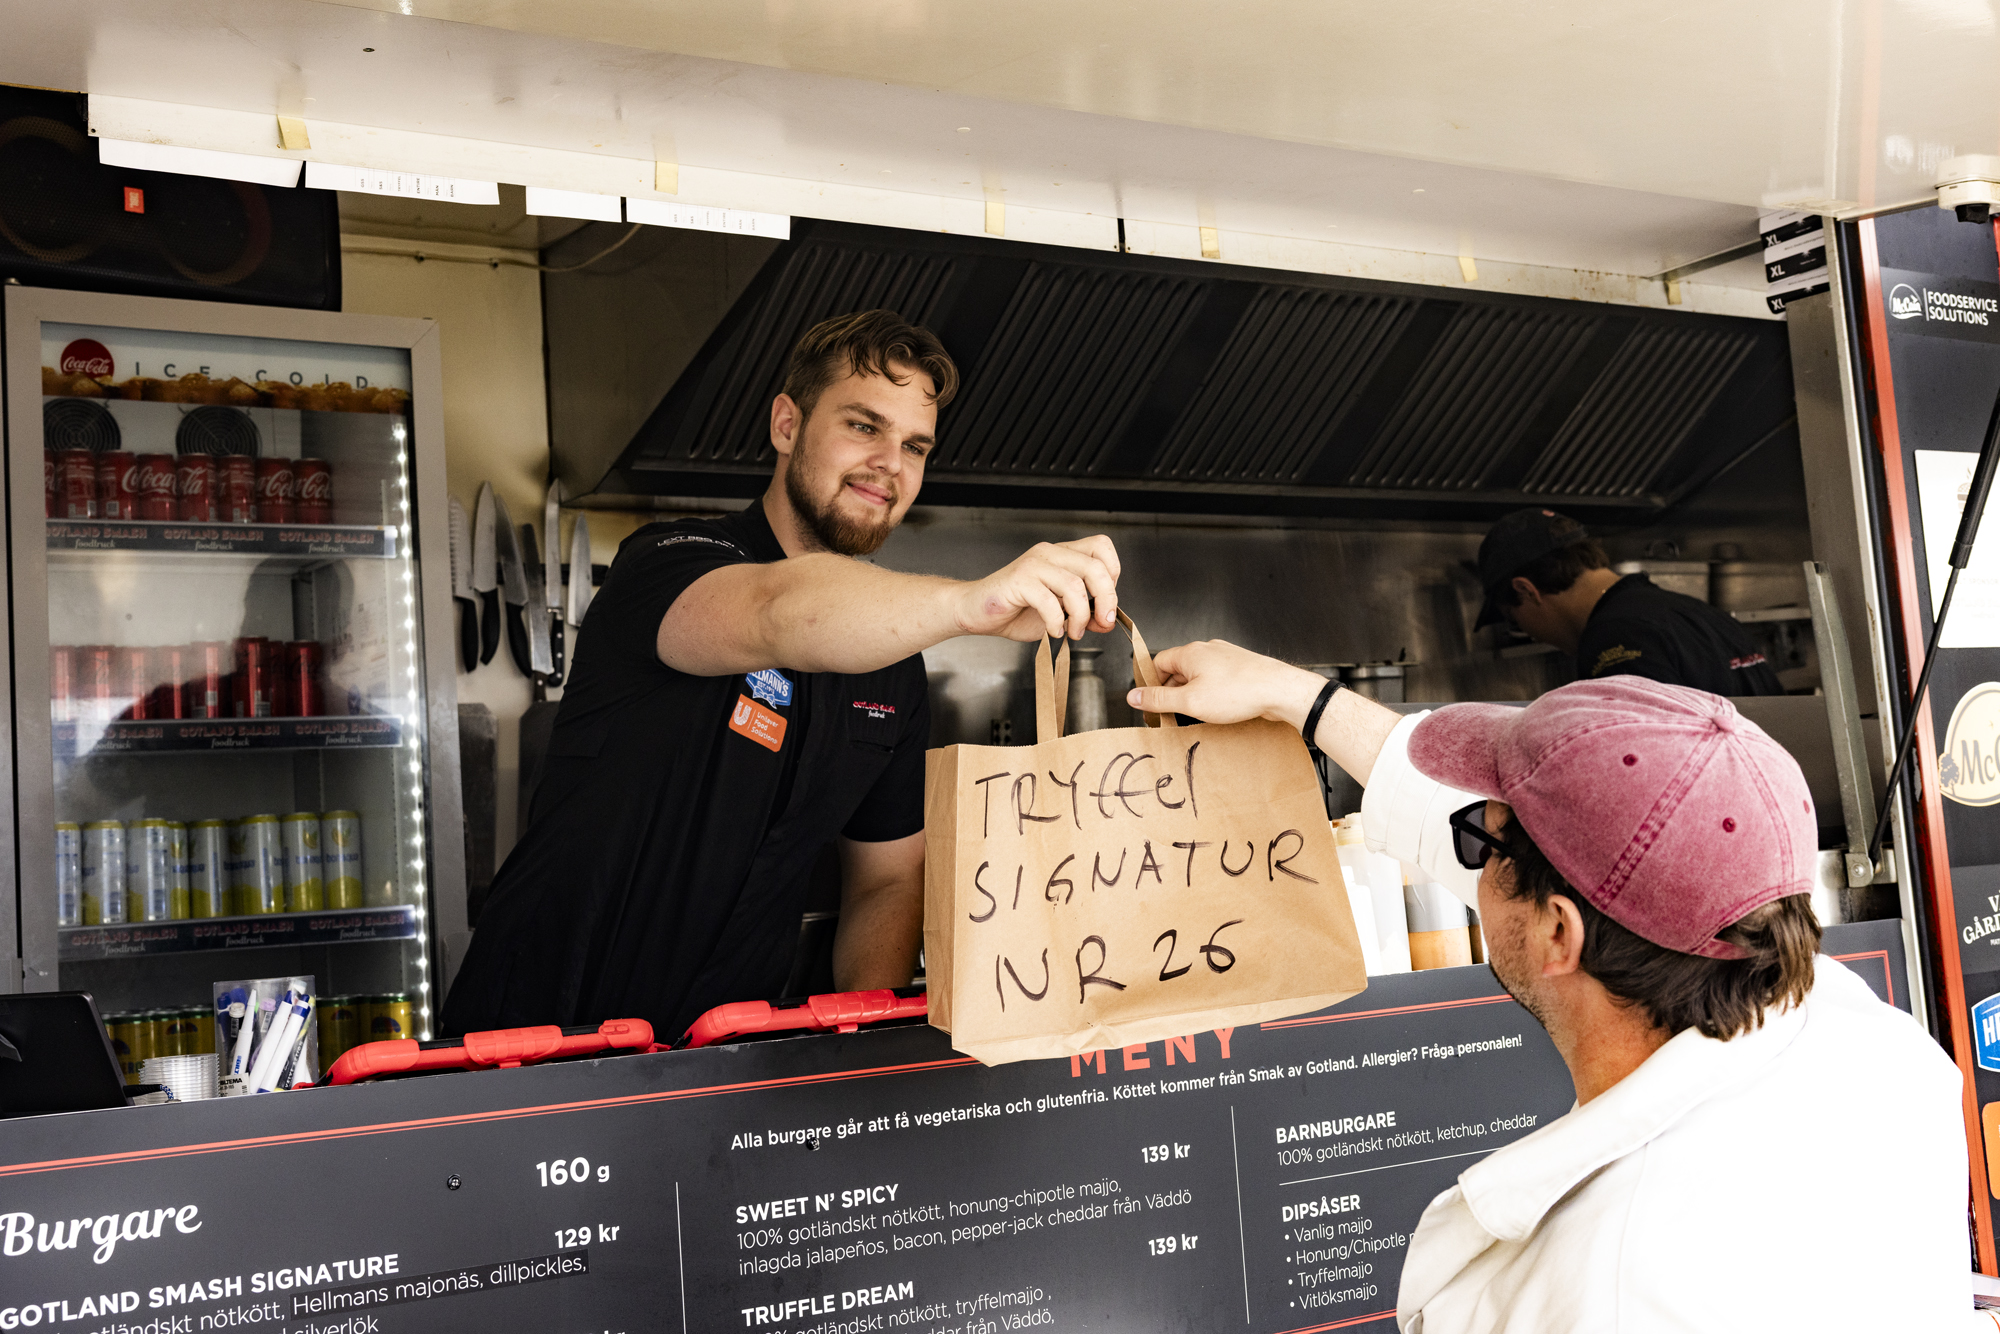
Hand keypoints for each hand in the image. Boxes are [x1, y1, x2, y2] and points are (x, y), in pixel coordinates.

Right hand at [955, 536, 1120, 640]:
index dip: (1112, 576)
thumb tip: (1107, 621)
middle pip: (1096, 568)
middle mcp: (1050, 554)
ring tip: (1072, 631)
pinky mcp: (1019, 580)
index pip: (1102, 548)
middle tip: (1101, 622)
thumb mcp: (1059, 614)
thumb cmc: (1014, 609)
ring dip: (1080, 616)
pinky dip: (1056, 622)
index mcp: (1063, 555)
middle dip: (1106, 600)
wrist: (976, 611)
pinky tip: (1053, 631)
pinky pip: (1050, 601)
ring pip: (1075, 586)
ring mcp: (1034, 565)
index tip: (1105, 602)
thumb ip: (1085, 614)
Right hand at [1127, 640, 1324, 728]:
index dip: (1151, 683)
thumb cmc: (1239, 692)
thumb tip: (1135, 696)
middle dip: (1172, 691)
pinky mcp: (1239, 667)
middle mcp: (1206, 650)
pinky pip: (1216, 678)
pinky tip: (1218, 707)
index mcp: (1189, 653)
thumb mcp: (1189, 701)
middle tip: (1171, 712)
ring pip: (1198, 674)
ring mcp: (1225, 656)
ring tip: (1196, 713)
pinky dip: (1211, 692)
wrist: (1278, 690)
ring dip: (1192, 693)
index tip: (1150, 701)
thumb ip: (1159, 699)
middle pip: (1177, 669)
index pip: (1157, 663)